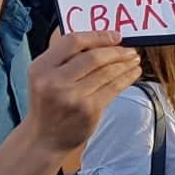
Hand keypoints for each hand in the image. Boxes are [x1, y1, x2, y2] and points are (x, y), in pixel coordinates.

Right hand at [26, 31, 140, 156]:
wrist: (45, 138)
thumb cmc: (49, 102)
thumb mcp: (45, 77)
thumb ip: (64, 57)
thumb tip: (101, 38)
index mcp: (40, 67)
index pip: (72, 41)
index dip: (98, 36)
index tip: (116, 36)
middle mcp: (54, 81)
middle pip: (94, 57)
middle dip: (117, 51)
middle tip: (130, 50)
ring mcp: (72, 96)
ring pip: (107, 72)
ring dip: (125, 64)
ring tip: (134, 60)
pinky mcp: (89, 109)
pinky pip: (113, 88)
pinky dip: (127, 78)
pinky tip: (133, 73)